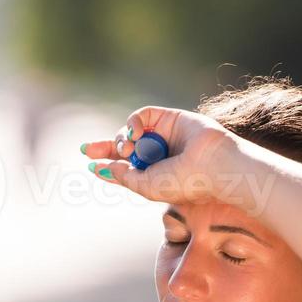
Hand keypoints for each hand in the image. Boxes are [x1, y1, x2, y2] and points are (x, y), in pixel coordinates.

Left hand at [81, 105, 233, 204]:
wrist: (214, 165)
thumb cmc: (184, 183)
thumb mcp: (147, 187)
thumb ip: (125, 177)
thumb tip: (104, 168)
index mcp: (154, 175)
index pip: (125, 168)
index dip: (106, 165)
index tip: (90, 165)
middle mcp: (158, 155)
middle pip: (124, 147)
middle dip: (105, 147)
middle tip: (87, 149)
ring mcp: (164, 136)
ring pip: (132, 132)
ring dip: (122, 139)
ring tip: (128, 148)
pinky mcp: (170, 118)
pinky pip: (143, 115)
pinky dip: (134, 122)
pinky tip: (135, 133)